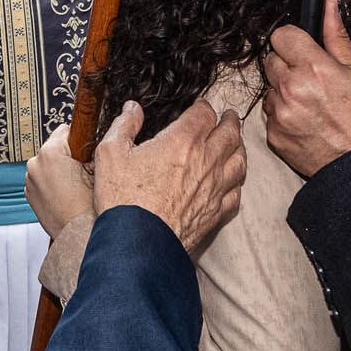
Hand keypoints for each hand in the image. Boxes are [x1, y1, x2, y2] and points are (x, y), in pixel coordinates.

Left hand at [25, 124, 93, 237]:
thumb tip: (95, 142)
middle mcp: (35, 164)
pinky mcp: (30, 195)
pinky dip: (53, 184)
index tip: (88, 151)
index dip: (81, 139)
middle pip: (56, 148)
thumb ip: (93, 150)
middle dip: (70, 156)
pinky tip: (67, 195)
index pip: (66, 130)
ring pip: (49, 165)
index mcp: (50, 153)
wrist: (78, 236)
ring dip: (60, 171)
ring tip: (76, 187)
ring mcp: (30, 181)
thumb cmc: (88, 207)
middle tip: (85, 172)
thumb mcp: (98, 170)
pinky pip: (43, 181)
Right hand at [91, 100, 244, 255]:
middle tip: (229, 117)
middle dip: (230, 121)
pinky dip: (237, 181)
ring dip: (239, 148)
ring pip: (239, 161)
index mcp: (183, 141)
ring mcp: (215, 188)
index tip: (201, 107)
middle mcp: (206, 161)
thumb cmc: (123, 199)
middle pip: (230, 133)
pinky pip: (236, 192)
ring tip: (236, 143)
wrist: (138, 244)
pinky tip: (232, 181)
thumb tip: (133, 108)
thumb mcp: (111, 153)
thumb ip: (124, 125)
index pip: (205, 114)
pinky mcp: (216, 213)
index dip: (204, 107)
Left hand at [263, 0, 350, 176]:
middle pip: (271, 60)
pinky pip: (269, 112)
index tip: (300, 49)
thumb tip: (328, 6)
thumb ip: (335, 36)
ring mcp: (279, 111)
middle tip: (309, 80)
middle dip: (287, 66)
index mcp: (312, 67)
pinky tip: (303, 120)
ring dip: (283, 91)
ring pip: (269, 87)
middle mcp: (291, 87)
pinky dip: (281, 114)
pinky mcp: (272, 132)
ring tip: (309, 104)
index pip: (281, 36)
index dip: (292, 41)